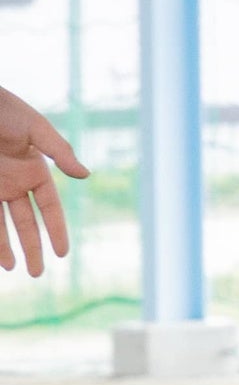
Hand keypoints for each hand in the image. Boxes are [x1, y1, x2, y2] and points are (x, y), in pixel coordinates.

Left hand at [0, 84, 87, 277]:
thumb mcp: (36, 129)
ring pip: (0, 227)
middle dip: (32, 247)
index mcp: (34, 169)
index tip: (63, 253)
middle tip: (38, 273)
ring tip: (13, 269)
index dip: (57, 230)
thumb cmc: (5, 110)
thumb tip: (84, 175)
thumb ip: (59, 151)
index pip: (49, 207)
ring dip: (5, 249)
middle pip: (26, 223)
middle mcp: (14, 184)